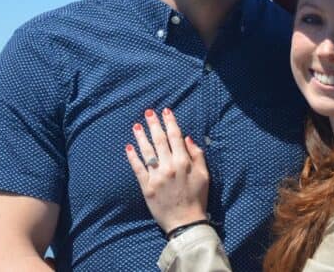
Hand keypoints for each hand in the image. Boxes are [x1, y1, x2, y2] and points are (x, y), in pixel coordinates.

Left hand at [126, 108, 209, 233]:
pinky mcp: (146, 186)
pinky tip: (129, 147)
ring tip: (137, 125)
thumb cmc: (197, 198)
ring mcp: (156, 176)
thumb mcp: (204, 175)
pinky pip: (138, 168)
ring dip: (141, 137)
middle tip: (148, 112)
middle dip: (154, 124)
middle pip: (160, 140)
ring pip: (147, 151)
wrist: (185, 222)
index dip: (170, 122)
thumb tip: (187, 138)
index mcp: (184, 162)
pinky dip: (133, 157)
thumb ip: (197, 155)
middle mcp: (169, 166)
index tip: (165, 111)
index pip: (175, 136)